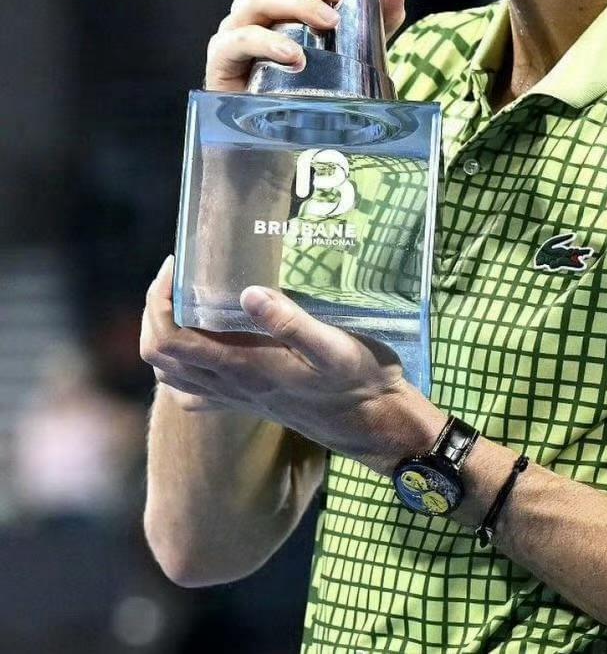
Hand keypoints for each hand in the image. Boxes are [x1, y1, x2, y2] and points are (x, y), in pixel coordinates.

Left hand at [139, 255, 442, 474]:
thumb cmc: (358, 380)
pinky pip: (192, 390)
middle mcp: (230, 385)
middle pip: (159, 355)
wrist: (371, 422)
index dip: (159, 301)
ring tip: (185, 298)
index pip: (169, 339)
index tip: (179, 265)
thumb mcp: (334, 347)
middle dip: (155, 310)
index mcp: (242, 367)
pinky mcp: (247, 401)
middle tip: (179, 274)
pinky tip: (202, 342)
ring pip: (170, 373)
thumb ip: (291, 323)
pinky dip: (181, 364)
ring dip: (165, 333)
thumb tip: (248, 293)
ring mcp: (236, 397)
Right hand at [205, 0, 410, 91]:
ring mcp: (236, 27)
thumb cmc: (316, 78)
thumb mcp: (357, 43)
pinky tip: (296, 57)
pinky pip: (241, 40)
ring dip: (299, 5)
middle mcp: (253, 0)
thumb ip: (378, 14)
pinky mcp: (225, 58)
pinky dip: (270, 44)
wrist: (286, 129)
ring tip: (330, 23)